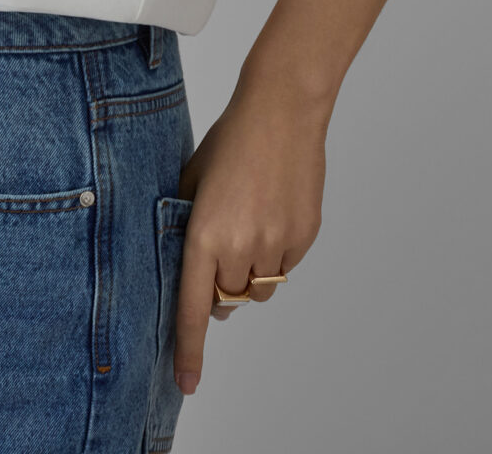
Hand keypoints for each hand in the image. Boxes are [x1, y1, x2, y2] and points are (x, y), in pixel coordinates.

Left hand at [172, 70, 329, 394]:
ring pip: (259, 287)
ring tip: (250, 220)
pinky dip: (276, 254)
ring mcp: (277, 244)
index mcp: (205, 234)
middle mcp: (242, 246)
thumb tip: (193, 272)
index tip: (187, 382)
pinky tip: (272, 212)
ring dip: (250, 270)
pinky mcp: (305, 237)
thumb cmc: (231, 139)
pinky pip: (285, 268)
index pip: (193, 308)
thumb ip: (187, 227)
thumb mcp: (193, 180)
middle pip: (228, 300)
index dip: (189, 350)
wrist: (282, 109)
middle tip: (222, 246)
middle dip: (221, 286)